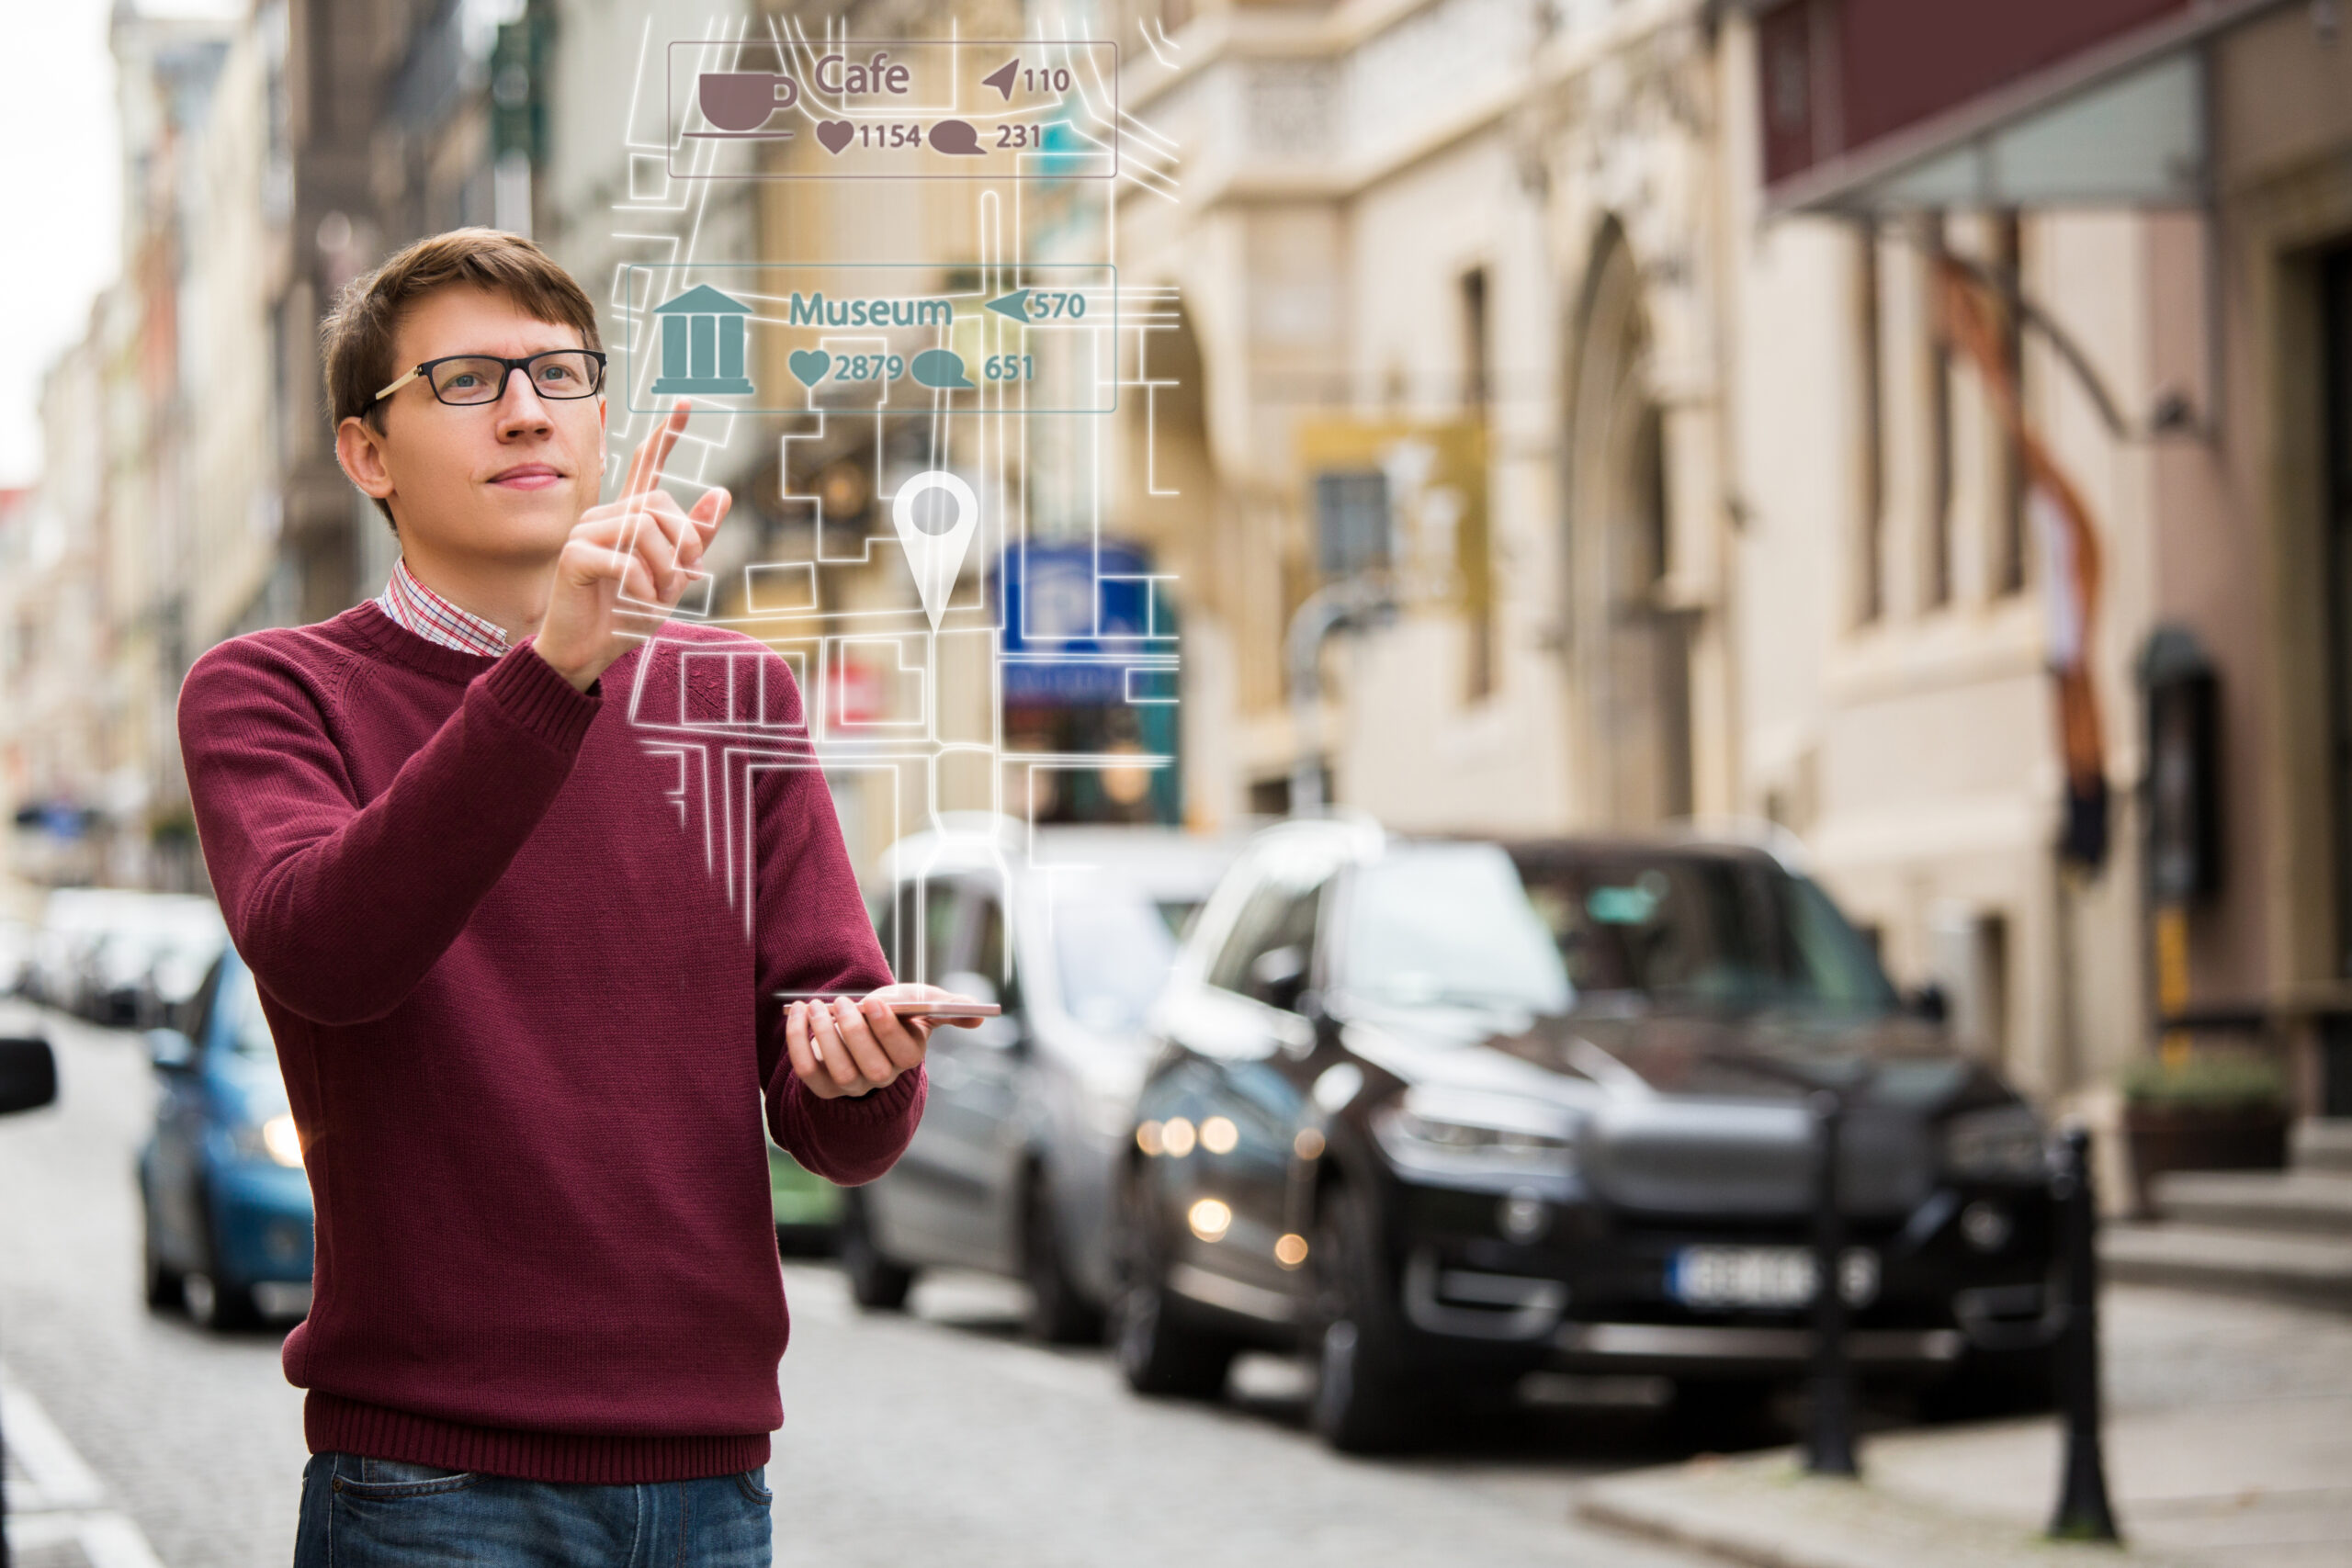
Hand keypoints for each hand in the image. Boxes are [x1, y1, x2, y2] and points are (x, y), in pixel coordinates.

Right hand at [533, 400, 730, 691]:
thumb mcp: (673, 578)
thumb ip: (695, 539)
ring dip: (663, 571)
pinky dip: (642, 586)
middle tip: (677, 582)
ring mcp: (585, 532)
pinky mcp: (573, 554)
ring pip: (646, 531)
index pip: (646, 466)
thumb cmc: (626, 615)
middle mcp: (605, 516)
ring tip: (653, 596)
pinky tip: (636, 601)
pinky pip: (625, 560)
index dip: (666, 435)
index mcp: (629, 518)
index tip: (684, 401)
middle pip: (660, 506)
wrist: (588, 652)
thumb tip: (722, 493)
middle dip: (682, 546)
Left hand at [784, 983, 985, 1099]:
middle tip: (844, 1002)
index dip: (886, 1029)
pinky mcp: (822, 1084)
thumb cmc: (898, 1011)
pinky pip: (807, 1071)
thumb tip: (980, 1017)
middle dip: (854, 1033)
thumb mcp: (925, 1003)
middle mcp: (882, 1076)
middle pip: (870, 1068)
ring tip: (817, 1005)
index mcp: (909, 1056)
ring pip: (839, 1070)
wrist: (863, 1024)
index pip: (903, 1053)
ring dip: (824, 1035)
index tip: (874, 1001)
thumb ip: (951, 1007)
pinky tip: (798, 1013)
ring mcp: (852, 1084)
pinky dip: (798, 1041)